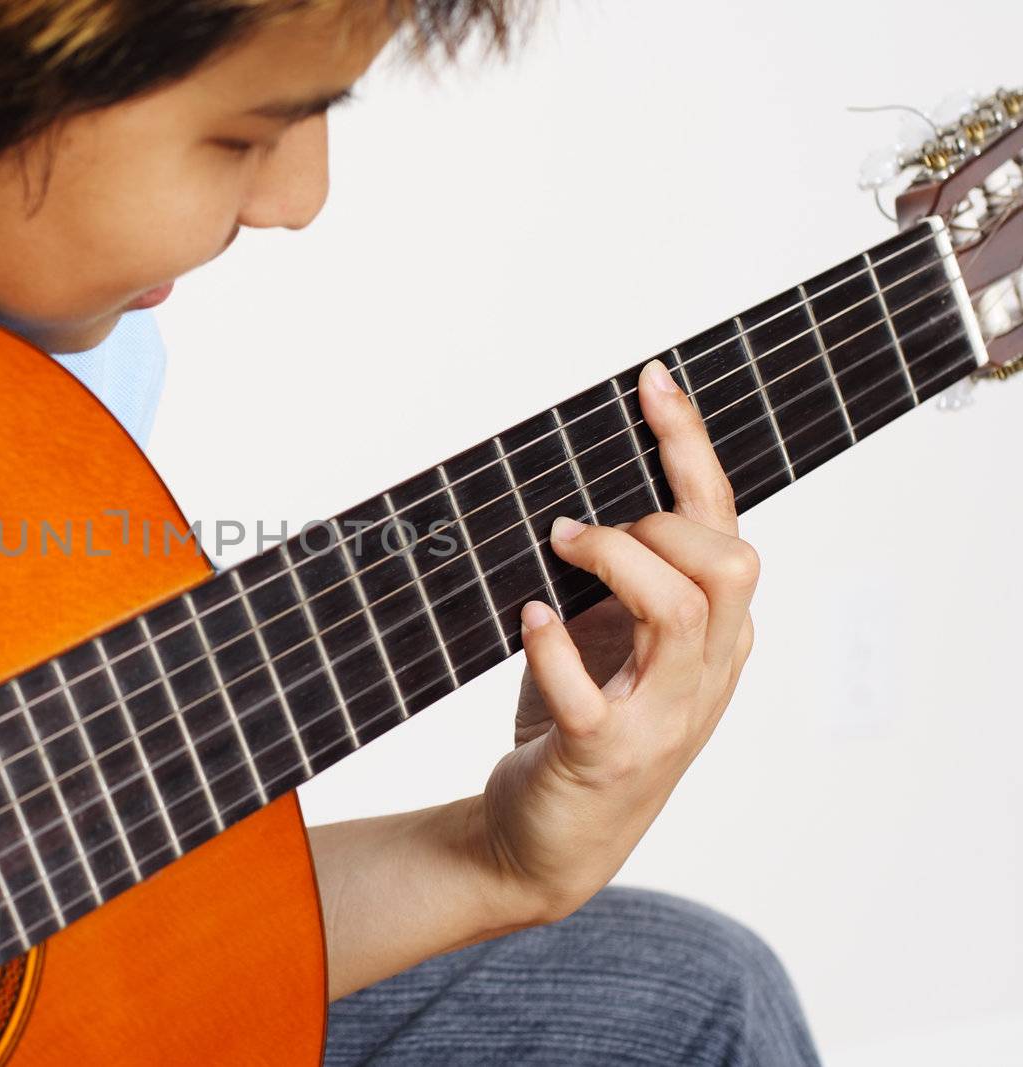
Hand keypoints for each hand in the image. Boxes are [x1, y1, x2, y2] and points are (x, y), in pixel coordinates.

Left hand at [476, 358, 759, 923]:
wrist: (545, 841)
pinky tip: (529, 615)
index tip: (652, 383)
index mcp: (714, 635)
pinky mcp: (604, 756)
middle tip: (581, 527)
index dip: (690, 447)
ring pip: (681, 614)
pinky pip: (590, 694)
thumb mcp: (609, 639)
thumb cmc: (577, 726)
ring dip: (615, 560)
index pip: (722, 523)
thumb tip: (576, 489)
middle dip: (660, 519)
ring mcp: (661, 718)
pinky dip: (555, 645)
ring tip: (558, 545)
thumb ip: (617, 576)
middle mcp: (704, 673)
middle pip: (730, 562)